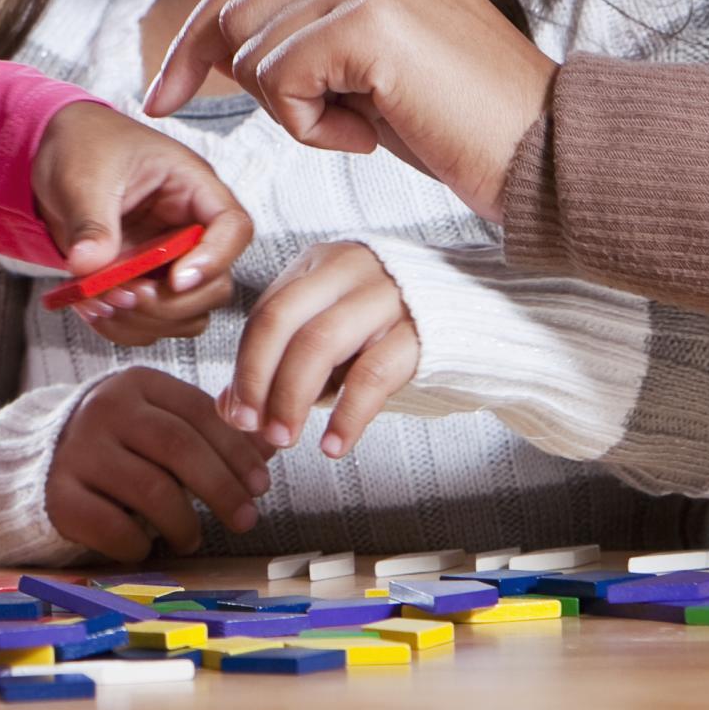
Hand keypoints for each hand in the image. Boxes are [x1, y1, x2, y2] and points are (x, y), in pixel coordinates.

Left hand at [30, 100, 250, 344]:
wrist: (53, 152)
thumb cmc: (82, 144)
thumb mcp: (83, 174)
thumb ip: (91, 221)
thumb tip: (89, 265)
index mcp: (191, 187)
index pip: (233, 227)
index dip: (214, 259)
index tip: (175, 280)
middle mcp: (188, 228)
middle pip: (215, 284)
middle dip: (169, 303)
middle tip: (122, 295)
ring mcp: (167, 260)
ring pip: (187, 313)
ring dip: (144, 321)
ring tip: (96, 302)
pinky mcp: (143, 282)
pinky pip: (151, 322)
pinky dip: (123, 326)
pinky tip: (89, 308)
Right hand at [43, 366, 274, 561]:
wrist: (43, 461)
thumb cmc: (124, 444)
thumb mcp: (164, 423)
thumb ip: (214, 432)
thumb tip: (274, 441)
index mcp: (138, 384)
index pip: (199, 412)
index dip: (237, 452)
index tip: (262, 485)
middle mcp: (105, 410)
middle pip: (178, 447)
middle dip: (222, 488)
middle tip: (246, 520)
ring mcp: (78, 451)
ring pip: (151, 491)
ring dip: (185, 524)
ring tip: (193, 537)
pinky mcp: (58, 495)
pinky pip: (113, 527)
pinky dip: (139, 544)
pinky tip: (146, 545)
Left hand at [141, 0, 557, 215]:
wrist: (546, 153)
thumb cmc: (461, 121)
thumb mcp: (371, 63)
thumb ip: (308, 33)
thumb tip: (217, 50)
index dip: (194, 40)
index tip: (164, 94)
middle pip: (236, 10)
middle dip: (241, 82)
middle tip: (320, 123)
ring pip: (254, 51)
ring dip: (295, 113)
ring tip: (369, 123)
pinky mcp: (370, 22)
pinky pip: (282, 81)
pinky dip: (312, 127)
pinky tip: (372, 132)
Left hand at [222, 241, 421, 456]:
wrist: (478, 314)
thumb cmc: (391, 327)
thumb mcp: (333, 332)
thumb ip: (282, 362)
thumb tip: (229, 407)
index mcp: (322, 264)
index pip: (267, 313)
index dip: (245, 366)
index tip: (235, 413)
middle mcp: (351, 269)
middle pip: (282, 321)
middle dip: (258, 379)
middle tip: (253, 427)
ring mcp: (388, 296)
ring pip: (319, 343)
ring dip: (293, 398)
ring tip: (284, 439)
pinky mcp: (422, 332)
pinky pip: (372, 375)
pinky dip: (347, 416)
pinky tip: (333, 445)